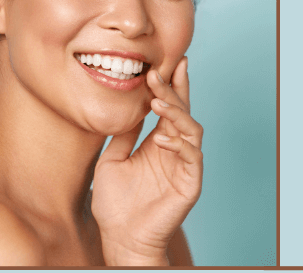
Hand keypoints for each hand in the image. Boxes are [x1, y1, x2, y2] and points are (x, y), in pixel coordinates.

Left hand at [92, 57, 202, 265]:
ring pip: (192, 129)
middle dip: (173, 91)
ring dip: (177, 113)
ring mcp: (185, 165)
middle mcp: (176, 150)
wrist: (121, 238)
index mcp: (160, 143)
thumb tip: (127, 107)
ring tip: (158, 102)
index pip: (169, 109)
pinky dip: (179, 144)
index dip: (169, 86)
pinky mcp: (191, 182)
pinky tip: (162, 137)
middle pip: (182, 112)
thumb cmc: (115, 205)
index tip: (162, 63)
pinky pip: (192, 156)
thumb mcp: (110, 161)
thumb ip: (122, 136)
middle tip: (157, 72)